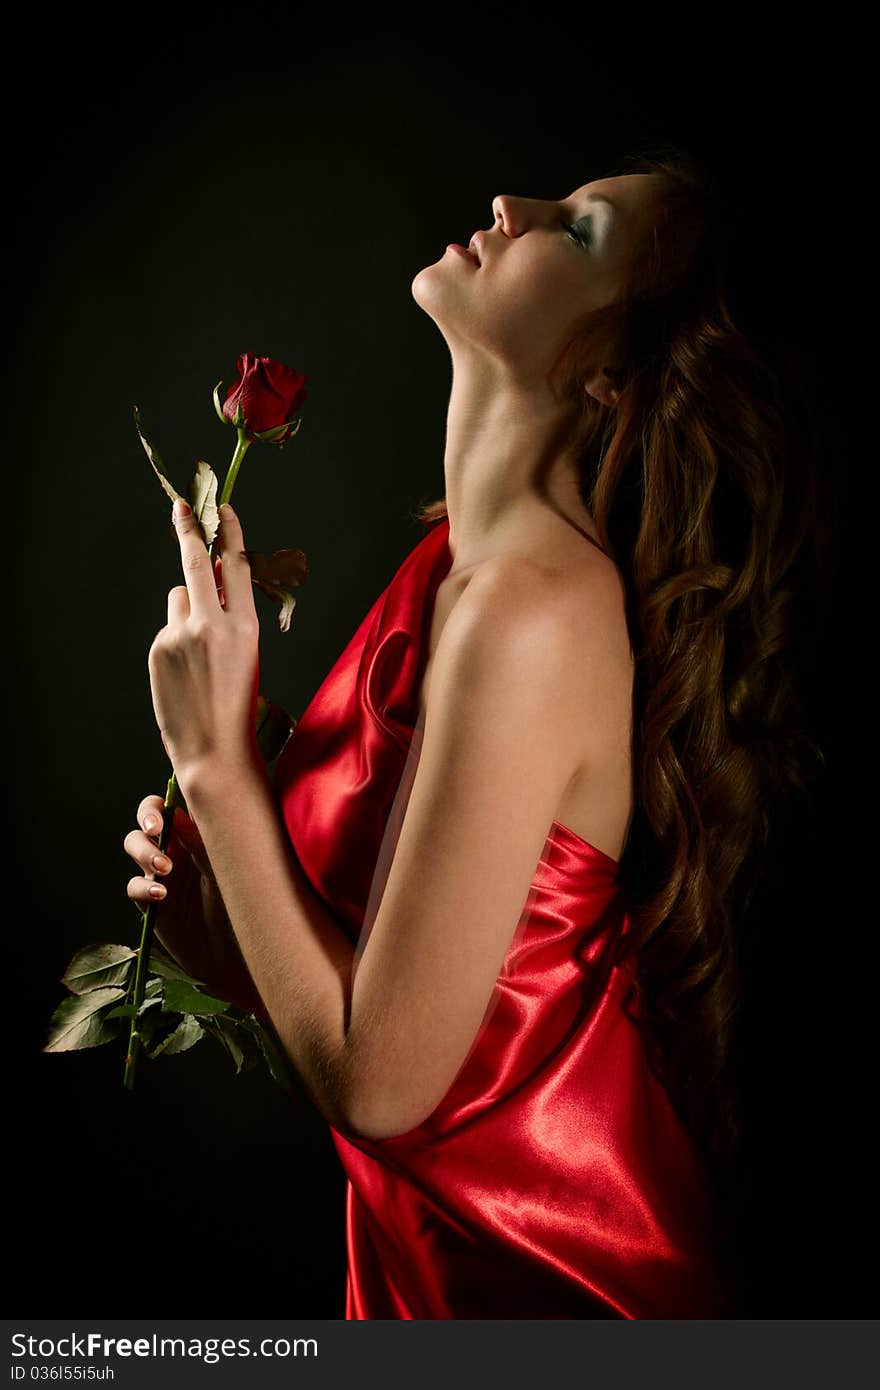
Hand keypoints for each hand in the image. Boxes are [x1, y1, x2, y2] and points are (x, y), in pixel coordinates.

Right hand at [123, 791, 265, 1014]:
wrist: (243, 954)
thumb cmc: (249, 905)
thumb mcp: (232, 868)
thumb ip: (206, 842)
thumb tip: (180, 815)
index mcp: (200, 833)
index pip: (175, 804)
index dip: (162, 802)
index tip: (165, 811)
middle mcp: (179, 848)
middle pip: (147, 820)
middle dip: (147, 819)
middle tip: (155, 829)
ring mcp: (163, 874)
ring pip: (135, 846)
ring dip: (145, 851)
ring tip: (165, 868)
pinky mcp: (152, 903)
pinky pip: (134, 886)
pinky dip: (143, 886)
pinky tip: (161, 894)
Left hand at [148, 501, 261, 800]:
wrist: (214, 749)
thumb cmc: (237, 704)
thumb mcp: (248, 653)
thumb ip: (231, 613)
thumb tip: (215, 575)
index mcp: (246, 627)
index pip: (236, 566)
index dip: (229, 533)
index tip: (222, 510)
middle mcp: (212, 625)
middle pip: (196, 563)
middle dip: (189, 530)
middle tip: (182, 507)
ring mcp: (181, 636)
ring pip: (180, 599)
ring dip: (187, 609)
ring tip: (199, 652)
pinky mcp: (159, 648)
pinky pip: (168, 627)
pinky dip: (175, 639)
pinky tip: (185, 672)